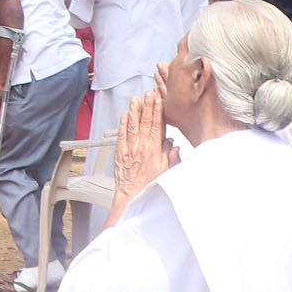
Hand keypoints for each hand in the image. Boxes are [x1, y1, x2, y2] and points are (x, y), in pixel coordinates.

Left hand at [110, 89, 176, 212]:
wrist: (132, 197)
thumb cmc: (150, 186)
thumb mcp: (168, 172)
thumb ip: (171, 157)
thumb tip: (173, 144)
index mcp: (154, 150)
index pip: (157, 125)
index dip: (158, 111)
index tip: (159, 100)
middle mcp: (140, 147)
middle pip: (145, 122)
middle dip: (147, 106)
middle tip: (148, 93)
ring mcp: (128, 149)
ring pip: (131, 126)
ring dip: (134, 111)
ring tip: (136, 99)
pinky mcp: (118, 153)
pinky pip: (121, 135)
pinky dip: (122, 124)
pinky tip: (124, 116)